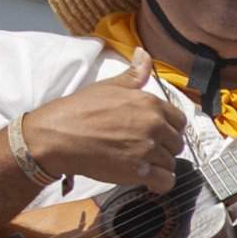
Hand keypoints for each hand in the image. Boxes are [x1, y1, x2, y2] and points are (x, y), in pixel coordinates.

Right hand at [22, 49, 186, 191]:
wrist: (56, 136)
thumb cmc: (78, 111)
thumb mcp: (108, 86)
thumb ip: (133, 74)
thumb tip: (143, 54)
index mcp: (149, 103)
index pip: (180, 120)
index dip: (170, 128)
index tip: (157, 133)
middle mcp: (153, 125)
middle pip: (177, 142)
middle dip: (164, 147)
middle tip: (144, 149)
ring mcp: (147, 149)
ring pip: (171, 162)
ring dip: (159, 165)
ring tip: (140, 162)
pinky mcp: (139, 171)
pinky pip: (165, 181)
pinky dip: (159, 183)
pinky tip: (147, 178)